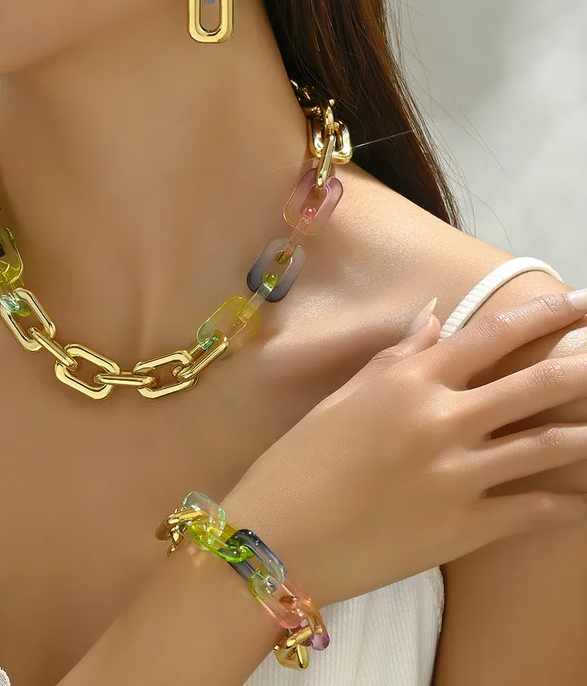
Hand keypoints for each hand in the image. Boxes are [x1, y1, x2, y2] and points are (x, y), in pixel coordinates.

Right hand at [224, 291, 586, 606]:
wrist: (280, 536)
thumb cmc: (299, 461)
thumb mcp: (344, 400)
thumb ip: (396, 358)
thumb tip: (435, 318)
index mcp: (408, 382)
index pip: (491, 336)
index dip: (544, 314)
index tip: (581, 300)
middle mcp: (443, 419)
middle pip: (536, 385)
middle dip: (585, 366)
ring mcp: (460, 475)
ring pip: (549, 445)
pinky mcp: (467, 528)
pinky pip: (534, 510)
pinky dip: (567, 503)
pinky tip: (583, 499)